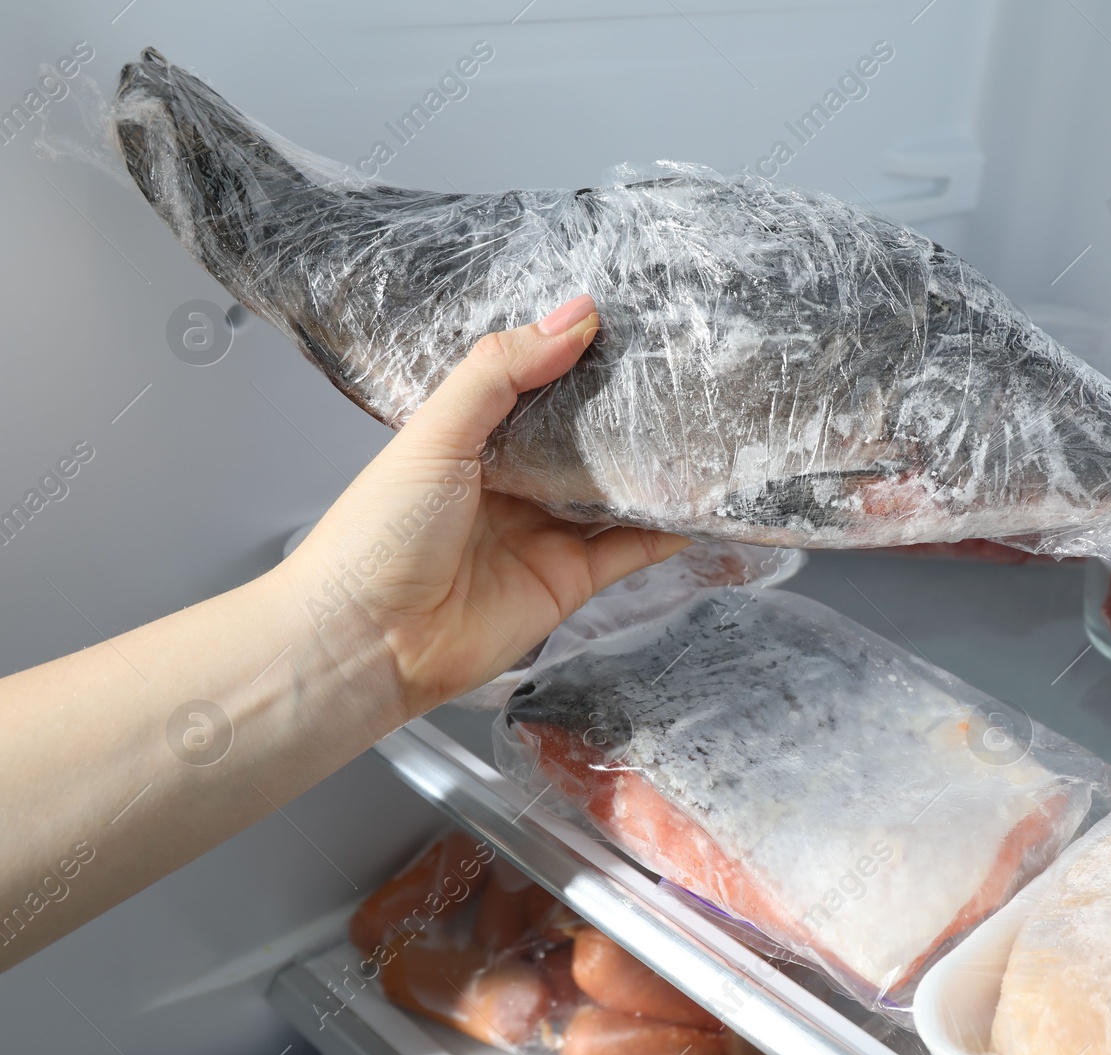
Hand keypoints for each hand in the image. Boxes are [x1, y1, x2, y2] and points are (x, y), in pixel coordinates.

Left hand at [279, 294, 688, 721]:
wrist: (366, 642)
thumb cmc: (377, 537)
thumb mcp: (437, 433)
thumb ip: (501, 371)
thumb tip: (573, 316)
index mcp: (471, 441)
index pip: (537, 389)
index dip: (577, 360)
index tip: (629, 327)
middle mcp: (510, 485)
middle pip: (583, 441)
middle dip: (627, 415)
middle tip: (680, 375)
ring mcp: (542, 534)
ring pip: (614, 493)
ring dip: (655, 471)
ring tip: (705, 434)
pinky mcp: (568, 582)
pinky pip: (628, 550)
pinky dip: (665, 530)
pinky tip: (698, 505)